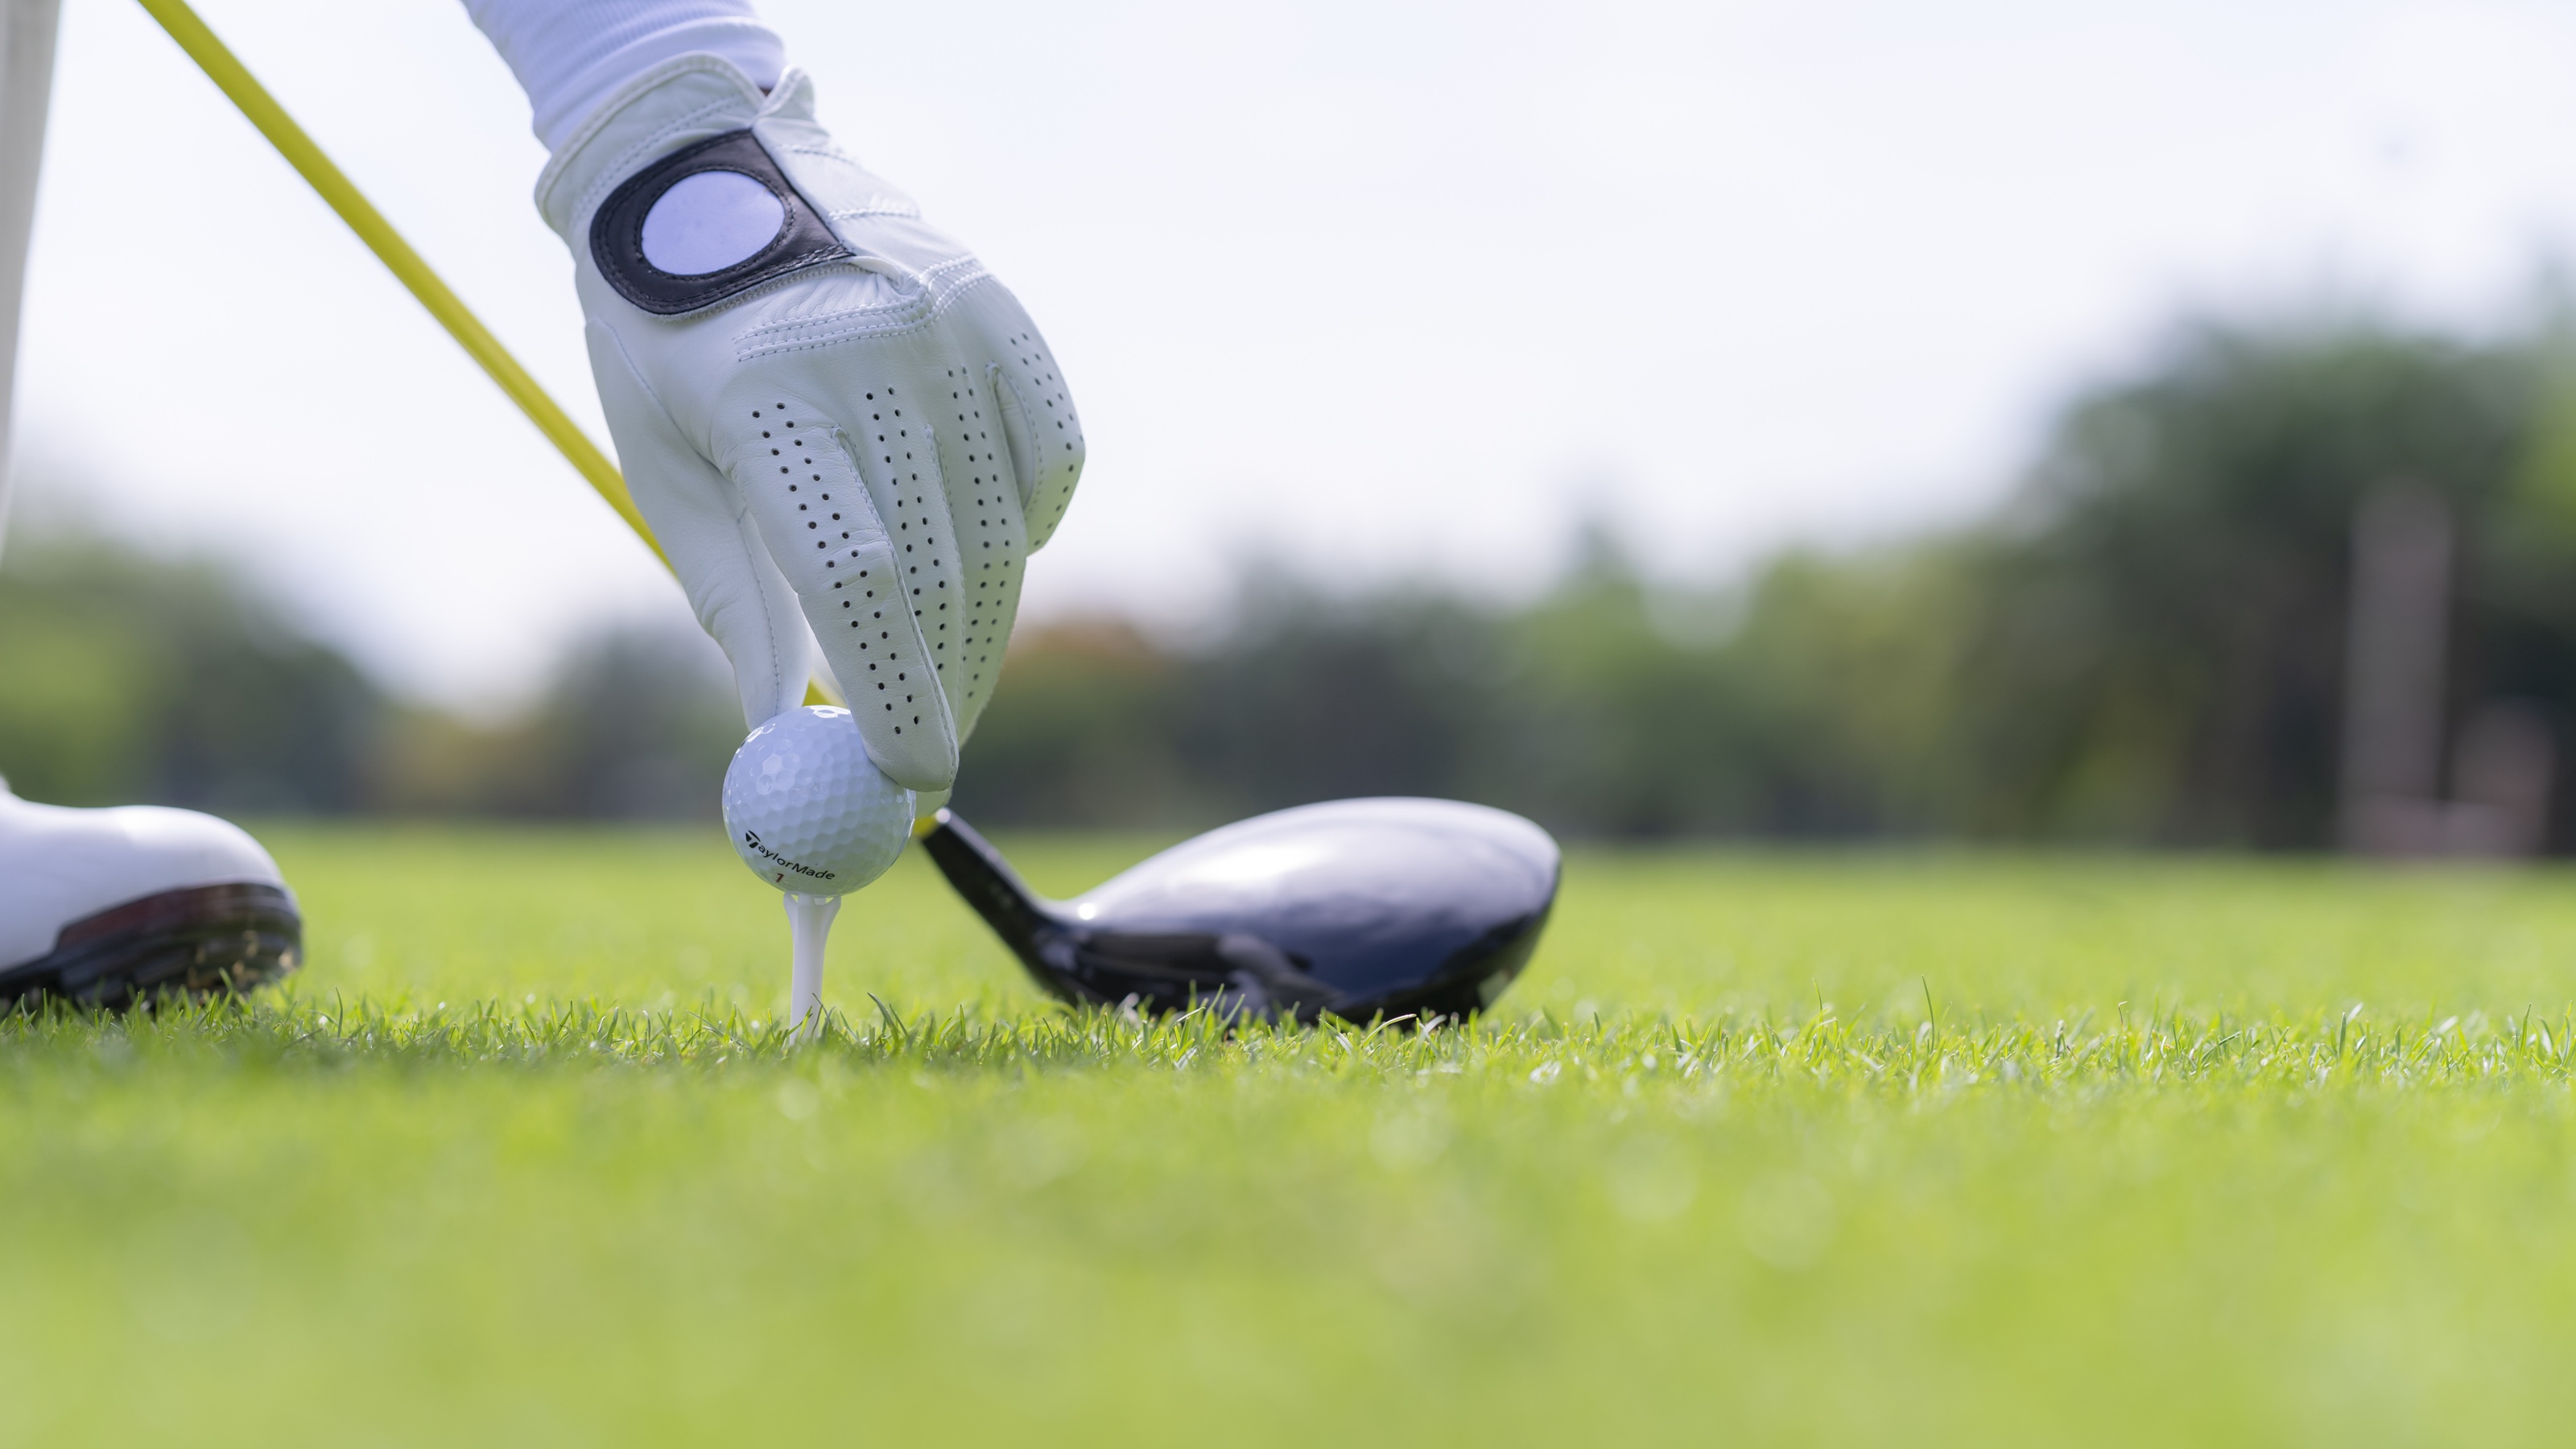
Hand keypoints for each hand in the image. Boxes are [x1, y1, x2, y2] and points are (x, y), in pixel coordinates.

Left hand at [535, 56, 1083, 792]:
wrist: (703, 161)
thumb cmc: (665, 337)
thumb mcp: (672, 466)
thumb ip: (737, 599)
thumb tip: (784, 734)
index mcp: (764, 401)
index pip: (854, 582)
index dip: (893, 696)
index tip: (908, 782)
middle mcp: (869, 358)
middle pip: (938, 573)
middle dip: (941, 688)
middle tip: (931, 761)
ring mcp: (947, 326)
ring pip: (1001, 534)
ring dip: (983, 633)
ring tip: (954, 685)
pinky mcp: (998, 310)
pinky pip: (1050, 458)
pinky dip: (1032, 528)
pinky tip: (990, 559)